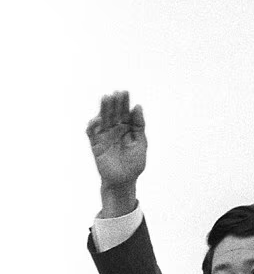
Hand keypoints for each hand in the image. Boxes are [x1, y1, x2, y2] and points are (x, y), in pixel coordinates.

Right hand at [86, 91, 146, 214]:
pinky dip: (93, 125)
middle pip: (114, 113)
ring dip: (103, 109)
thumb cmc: (134, 164)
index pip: (125, 112)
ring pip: (102, 119)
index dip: (124, 102)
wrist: (123, 181)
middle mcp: (115, 130)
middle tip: (116, 93)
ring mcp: (104, 136)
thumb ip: (139, 126)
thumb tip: (138, 106)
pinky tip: (98, 119)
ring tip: (106, 98)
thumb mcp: (141, 144)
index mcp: (127, 129)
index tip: (125, 92)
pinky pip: (92, 132)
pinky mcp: (95, 144)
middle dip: (115, 103)